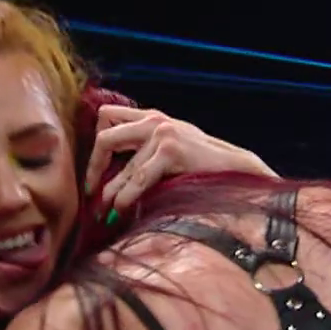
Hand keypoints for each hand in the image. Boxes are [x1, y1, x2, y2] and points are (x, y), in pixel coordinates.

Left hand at [86, 105, 274, 212]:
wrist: (240, 169)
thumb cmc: (204, 167)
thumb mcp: (171, 150)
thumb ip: (145, 152)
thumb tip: (112, 177)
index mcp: (152, 117)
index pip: (107, 116)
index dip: (96, 145)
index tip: (95, 172)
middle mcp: (154, 120)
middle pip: (105, 135)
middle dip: (93, 166)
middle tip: (91, 191)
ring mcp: (163, 133)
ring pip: (122, 166)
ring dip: (111, 194)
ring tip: (106, 213)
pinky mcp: (171, 150)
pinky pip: (138, 178)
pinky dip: (126, 197)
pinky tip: (123, 210)